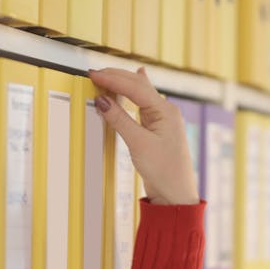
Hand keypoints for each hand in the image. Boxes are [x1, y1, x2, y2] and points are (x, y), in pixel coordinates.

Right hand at [86, 67, 199, 205]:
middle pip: (139, 85)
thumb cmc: (164, 171)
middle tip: (94, 74)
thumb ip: (120, 119)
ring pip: (140, 93)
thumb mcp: (138, 144)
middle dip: (117, 77)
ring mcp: (162, 119)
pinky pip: (141, 104)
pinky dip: (131, 93)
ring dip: (122, 83)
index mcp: (166, 111)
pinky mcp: (156, 128)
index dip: (113, 79)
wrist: (175, 194)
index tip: (94, 75)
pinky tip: (138, 78)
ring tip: (106, 76)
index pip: (135, 87)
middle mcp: (166, 111)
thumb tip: (102, 100)